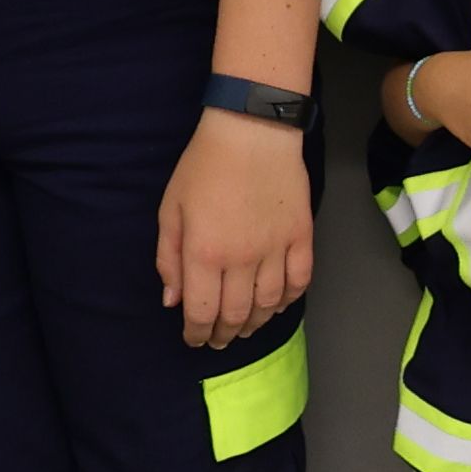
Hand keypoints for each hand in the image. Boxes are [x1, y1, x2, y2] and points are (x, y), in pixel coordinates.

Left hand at [158, 110, 314, 350]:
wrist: (252, 132)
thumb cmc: (204, 167)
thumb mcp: (170, 210)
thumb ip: (169, 258)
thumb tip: (173, 300)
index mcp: (204, 253)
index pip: (201, 311)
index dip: (196, 332)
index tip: (193, 339)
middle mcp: (241, 259)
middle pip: (236, 313)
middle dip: (224, 333)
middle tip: (218, 339)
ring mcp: (276, 249)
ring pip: (270, 303)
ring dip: (256, 322)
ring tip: (245, 327)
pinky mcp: (301, 236)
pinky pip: (300, 280)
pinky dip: (290, 299)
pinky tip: (278, 304)